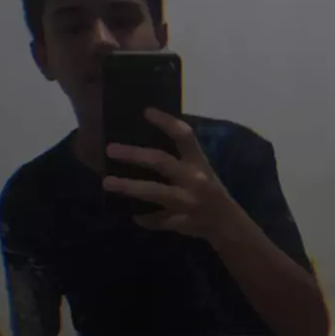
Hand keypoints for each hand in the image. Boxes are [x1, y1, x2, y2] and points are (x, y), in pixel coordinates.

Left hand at [102, 108, 237, 238]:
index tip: (146, 112)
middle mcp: (194, 180)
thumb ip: (180, 158)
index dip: (166, 122)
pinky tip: (132, 214)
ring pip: (154, 192)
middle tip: (110, 150)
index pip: (183, 136)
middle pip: (160, 162)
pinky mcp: (180, 222)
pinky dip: (144, 218)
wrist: (227, 223)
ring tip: (107, 183)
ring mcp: (186, 203)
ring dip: (129, 187)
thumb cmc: (211, 190)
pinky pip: (156, 220)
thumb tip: (145, 143)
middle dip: (134, 155)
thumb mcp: (201, 168)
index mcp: (199, 162)